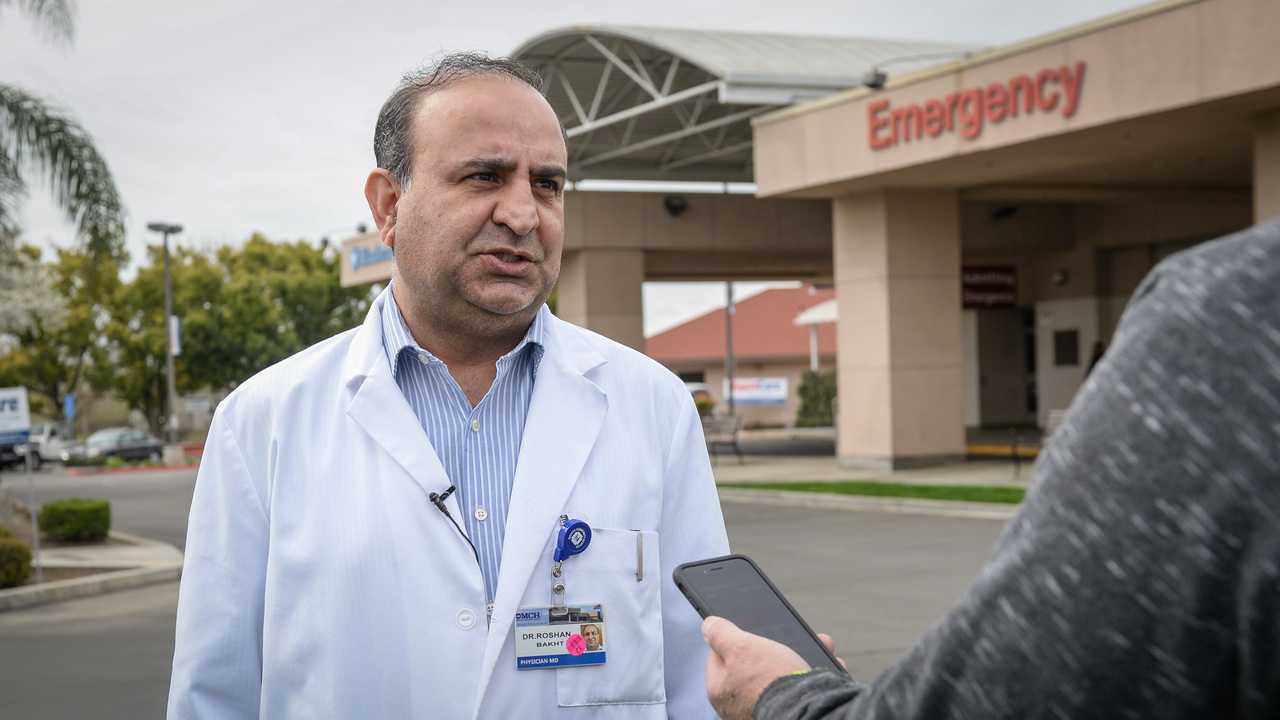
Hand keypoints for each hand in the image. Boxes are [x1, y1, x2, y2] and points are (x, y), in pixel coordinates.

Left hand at [702, 616, 823, 719]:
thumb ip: (720, 633)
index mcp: (719, 689)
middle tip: (791, 635)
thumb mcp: (741, 646)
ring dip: (801, 659)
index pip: (720, 656)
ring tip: (821, 646)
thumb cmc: (770, 680)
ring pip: (781, 676)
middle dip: (777, 647)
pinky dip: (813, 679)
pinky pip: (799, 691)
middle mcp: (737, 705)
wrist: (807, 712)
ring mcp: (761, 711)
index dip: (735, 639)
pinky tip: (825, 670)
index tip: (752, 631)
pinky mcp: (785, 714)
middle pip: (754, 665)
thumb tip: (708, 625)